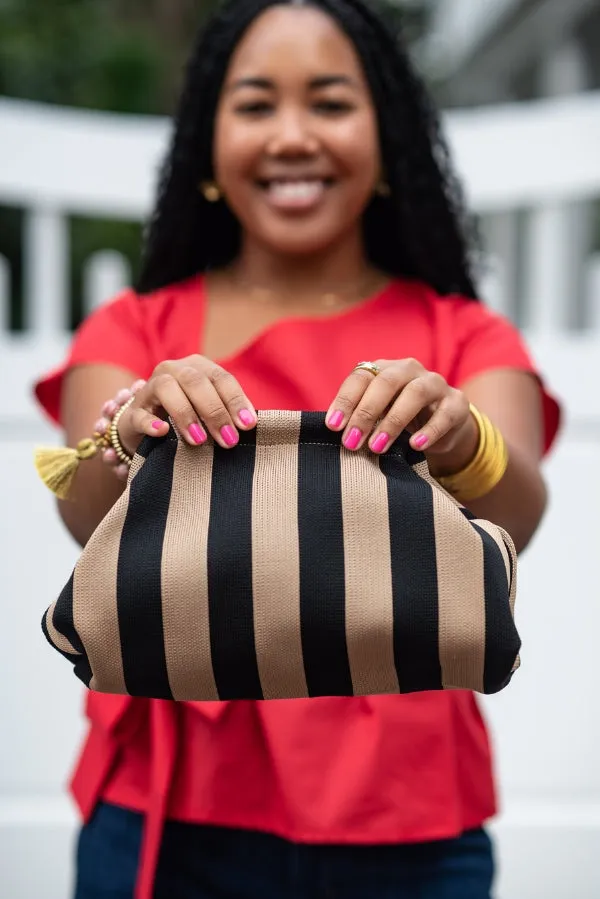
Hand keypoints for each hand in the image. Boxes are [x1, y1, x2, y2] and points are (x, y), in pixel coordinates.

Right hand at [117, 355, 256, 454]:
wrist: (146, 428)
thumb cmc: (188, 418)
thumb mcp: (210, 411)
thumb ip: (228, 412)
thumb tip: (250, 425)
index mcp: (197, 367)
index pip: (220, 378)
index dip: (235, 400)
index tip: (248, 425)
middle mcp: (173, 370)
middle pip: (195, 381)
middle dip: (215, 411)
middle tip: (228, 440)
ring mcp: (148, 389)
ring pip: (166, 388)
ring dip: (186, 413)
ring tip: (200, 440)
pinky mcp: (131, 412)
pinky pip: (139, 414)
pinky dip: (151, 423)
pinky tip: (162, 432)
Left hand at [326, 358, 476, 464]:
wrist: (444, 425)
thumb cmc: (399, 418)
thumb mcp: (377, 415)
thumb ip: (358, 417)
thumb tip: (332, 431)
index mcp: (384, 369)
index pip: (361, 376)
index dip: (346, 400)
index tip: (333, 426)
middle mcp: (409, 370)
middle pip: (386, 383)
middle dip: (366, 413)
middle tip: (351, 442)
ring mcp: (435, 384)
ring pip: (415, 393)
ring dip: (393, 421)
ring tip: (377, 447)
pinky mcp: (457, 403)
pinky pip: (445, 414)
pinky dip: (429, 430)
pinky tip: (415, 445)